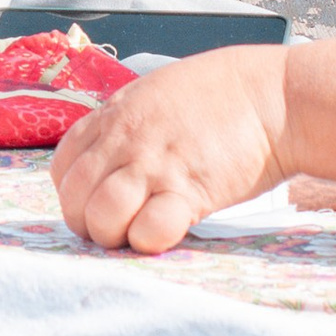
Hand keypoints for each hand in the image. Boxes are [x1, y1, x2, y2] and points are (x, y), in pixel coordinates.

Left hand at [50, 45, 289, 253]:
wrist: (273, 95)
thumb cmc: (220, 95)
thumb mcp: (155, 94)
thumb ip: (125, 127)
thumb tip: (108, 161)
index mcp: (113, 116)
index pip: (63, 168)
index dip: (73, 193)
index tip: (95, 203)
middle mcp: (125, 140)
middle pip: (75, 198)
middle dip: (87, 223)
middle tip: (115, 228)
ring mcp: (154, 164)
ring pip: (101, 217)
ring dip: (113, 236)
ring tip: (136, 233)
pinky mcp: (189, 190)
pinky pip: (149, 230)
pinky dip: (149, 241)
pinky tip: (166, 232)